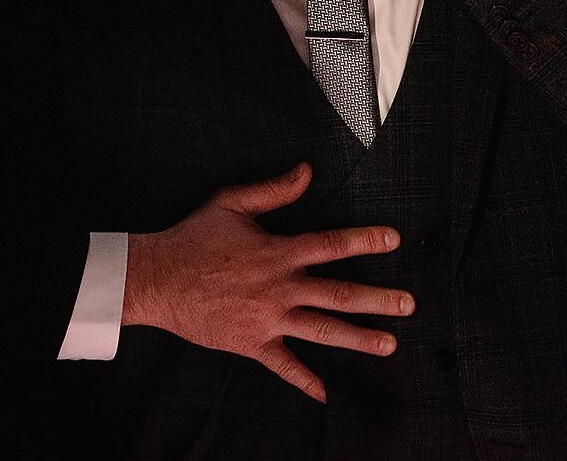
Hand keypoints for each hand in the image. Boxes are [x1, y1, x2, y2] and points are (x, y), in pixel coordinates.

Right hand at [122, 163, 414, 402]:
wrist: (157, 279)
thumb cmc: (194, 237)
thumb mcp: (233, 202)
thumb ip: (275, 189)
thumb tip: (307, 171)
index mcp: (279, 251)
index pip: (333, 244)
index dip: (366, 240)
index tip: (394, 240)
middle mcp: (280, 287)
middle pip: (338, 293)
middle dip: (377, 299)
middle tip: (408, 305)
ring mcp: (268, 319)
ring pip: (322, 330)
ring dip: (358, 338)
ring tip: (389, 344)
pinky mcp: (252, 343)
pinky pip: (283, 365)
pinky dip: (305, 380)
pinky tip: (325, 394)